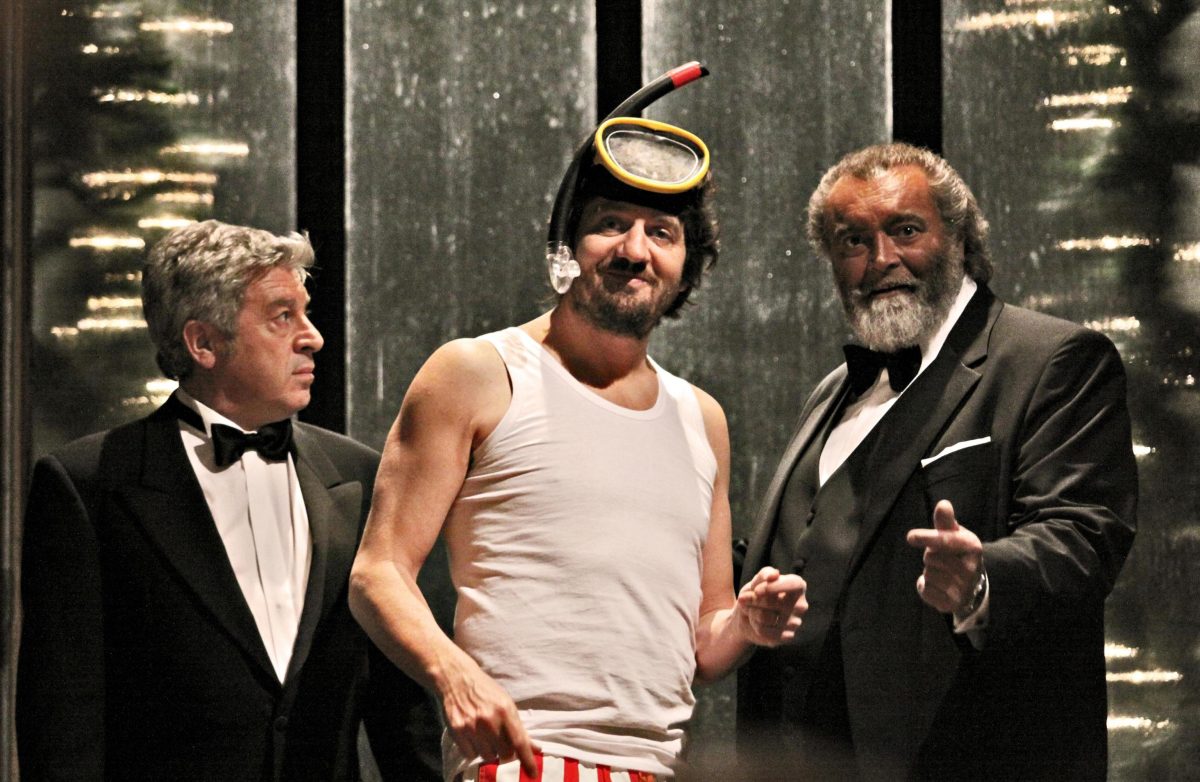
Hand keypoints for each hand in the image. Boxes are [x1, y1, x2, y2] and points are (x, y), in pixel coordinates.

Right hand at [440, 660, 537, 775]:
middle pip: (504, 753)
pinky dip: (474, 750)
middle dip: (505, 750)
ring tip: (484, 734)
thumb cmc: (485, 691)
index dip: (527, 760)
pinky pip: (471, 755)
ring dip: (489, 750)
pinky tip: (472, 735)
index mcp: (505, 710)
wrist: (457, 679)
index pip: (519, 742)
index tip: (533, 774)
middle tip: (500, 738)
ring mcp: (472, 727)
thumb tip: (536, 748)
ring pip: (487, 756)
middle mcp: (489, 720)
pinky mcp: (457, 732)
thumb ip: (519, 727)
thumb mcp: (506, 703)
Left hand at [735, 566, 807, 645]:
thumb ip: (764, 574)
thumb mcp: (757, 581)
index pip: (794, 584)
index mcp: (797, 586)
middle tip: (747, 599)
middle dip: (753, 600)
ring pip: (765, 618)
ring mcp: (795, 623)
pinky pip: (764, 631)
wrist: (748, 617)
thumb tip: (774, 575)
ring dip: (752, 613)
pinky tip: (759, 624)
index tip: (756, 590)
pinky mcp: (787, 637)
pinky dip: (755, 626)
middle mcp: (801, 605)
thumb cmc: (756, 594)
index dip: (774, 587)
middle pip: (773, 602)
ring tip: (754, 612)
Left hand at [905, 499, 983, 614]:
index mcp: (973, 547)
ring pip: (927, 573)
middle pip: (930, 557)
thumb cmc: (957, 552)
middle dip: (931, 556)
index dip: (927, 538)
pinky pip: (925, 590)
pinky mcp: (951, 604)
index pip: (946, 541)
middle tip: (943, 559)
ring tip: (943, 573)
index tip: (910, 536)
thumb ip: (946, 521)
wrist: (972, 585)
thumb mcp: (954, 535)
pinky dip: (926, 586)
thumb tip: (943, 504)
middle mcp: (971, 569)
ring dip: (930, 572)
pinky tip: (939, 585)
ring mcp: (963, 589)